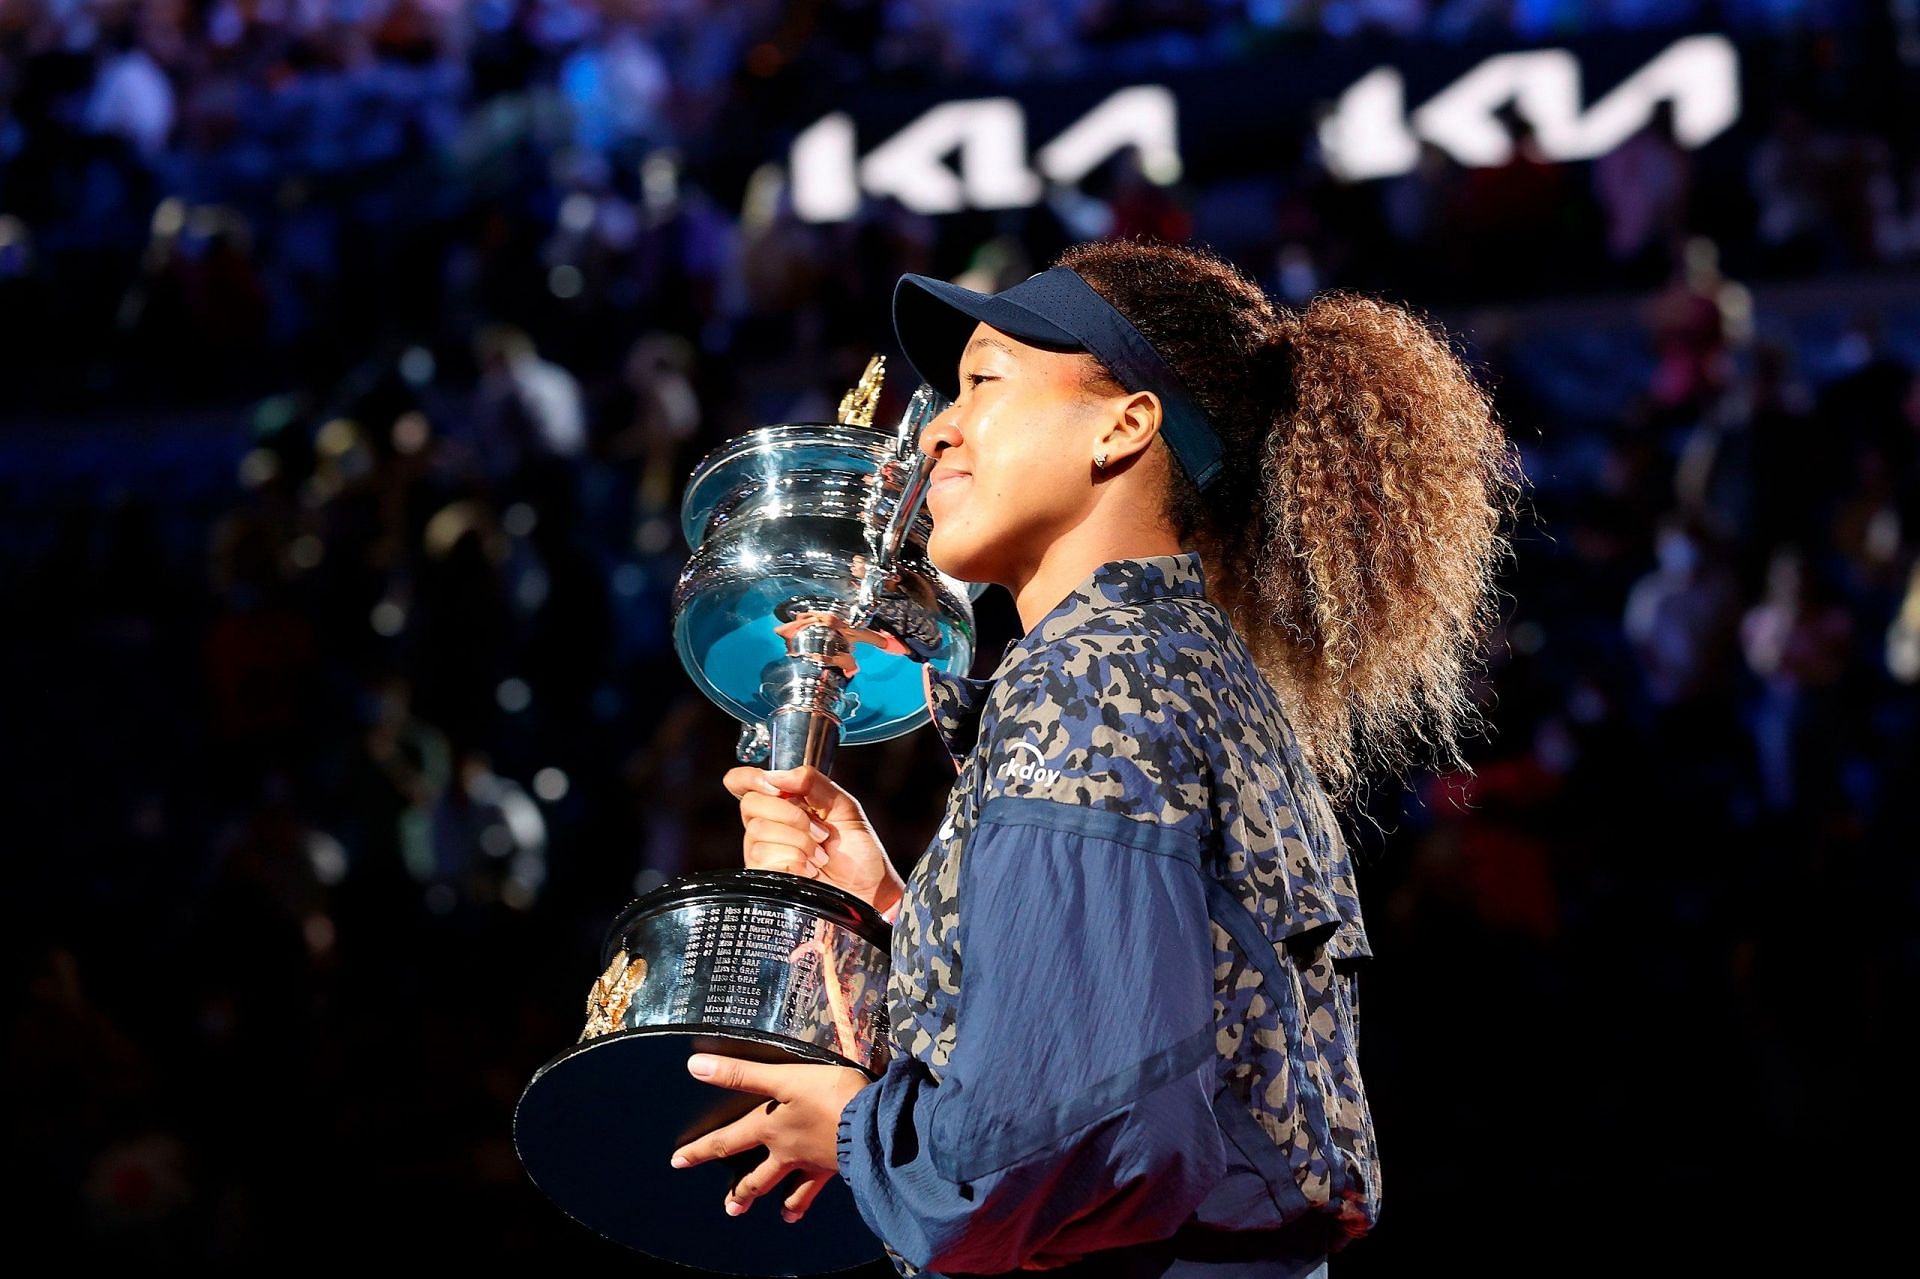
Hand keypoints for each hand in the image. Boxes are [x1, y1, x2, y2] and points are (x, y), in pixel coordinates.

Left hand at [669, 1053, 869, 1222]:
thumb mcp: (783, 1078)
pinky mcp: (838, 1167)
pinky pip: (820, 1189)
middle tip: (730, 1209)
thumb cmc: (828, 1097)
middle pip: (757, 1176)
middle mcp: (786, 1152)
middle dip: (742, 1191)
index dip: (701, 1150)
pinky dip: (812, 1201)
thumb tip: (695, 1067)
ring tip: (780, 1217)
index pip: (726, 1142)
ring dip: (783, 1203)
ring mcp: (813, 1163)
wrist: (871, 1124)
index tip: (677, 1162)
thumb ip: (741, 1074)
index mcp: (769, 1130)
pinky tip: (809, 1210)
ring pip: (791, 1189)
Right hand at [722, 764, 904, 915]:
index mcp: (784, 802)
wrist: (868, 890)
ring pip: (759, 831)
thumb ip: (814, 783)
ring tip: (819, 855)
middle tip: (820, 832)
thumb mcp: (845, 807)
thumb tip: (780, 775)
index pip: (743, 782)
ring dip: (799, 841)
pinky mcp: (764, 877)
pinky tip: (810, 870)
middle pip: (751, 804)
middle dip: (792, 815)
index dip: (749, 778)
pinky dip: (795, 860)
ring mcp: (763, 852)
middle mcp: (767, 825)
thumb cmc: (858, 852)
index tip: (775, 787)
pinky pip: (764, 857)